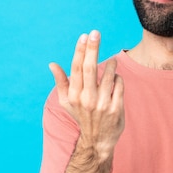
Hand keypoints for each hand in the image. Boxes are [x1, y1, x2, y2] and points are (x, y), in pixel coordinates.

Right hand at [49, 30, 124, 161]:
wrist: (98, 140)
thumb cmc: (82, 116)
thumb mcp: (67, 102)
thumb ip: (61, 82)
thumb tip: (52, 64)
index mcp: (73, 96)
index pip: (77, 69)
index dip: (80, 51)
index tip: (84, 36)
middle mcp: (87, 99)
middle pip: (90, 68)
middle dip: (93, 48)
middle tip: (96, 32)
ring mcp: (102, 104)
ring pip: (109, 75)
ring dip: (111, 64)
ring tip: (112, 61)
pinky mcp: (116, 108)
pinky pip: (120, 84)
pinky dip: (119, 78)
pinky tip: (116, 79)